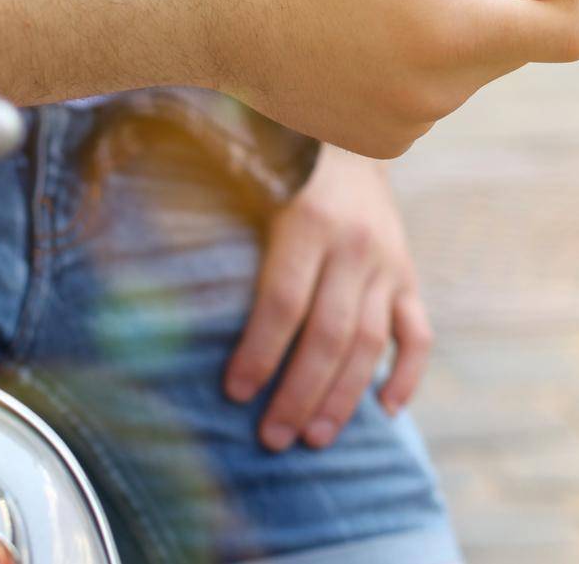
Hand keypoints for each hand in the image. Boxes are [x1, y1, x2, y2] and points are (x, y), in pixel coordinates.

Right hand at [198, 0, 578, 159]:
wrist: (194, 10)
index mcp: (443, 28)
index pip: (564, 32)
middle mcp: (431, 92)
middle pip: (515, 46)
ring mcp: (402, 125)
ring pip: (470, 69)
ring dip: (460, 23)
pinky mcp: (375, 140)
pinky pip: (431, 94)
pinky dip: (422, 56)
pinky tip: (369, 20)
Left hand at [224, 147, 431, 451]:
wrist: (348, 139)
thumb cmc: (281, 172)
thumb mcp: (252, 186)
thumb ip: (219, 227)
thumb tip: (160, 281)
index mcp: (308, 221)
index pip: (284, 301)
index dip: (259, 351)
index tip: (234, 393)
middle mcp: (353, 245)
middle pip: (328, 333)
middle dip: (299, 392)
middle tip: (273, 438)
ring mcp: (387, 263)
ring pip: (371, 343)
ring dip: (343, 397)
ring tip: (314, 437)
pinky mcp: (408, 276)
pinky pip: (418, 334)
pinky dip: (406, 375)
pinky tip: (385, 410)